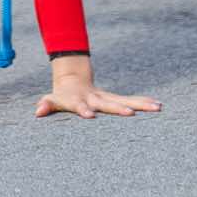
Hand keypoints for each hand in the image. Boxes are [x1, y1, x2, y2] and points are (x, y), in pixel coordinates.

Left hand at [35, 58, 161, 118]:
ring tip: (156, 107)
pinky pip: (130, 100)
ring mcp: (107, 97)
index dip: (84, 110)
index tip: (90, 116)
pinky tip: (158, 105)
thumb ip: (46, 104)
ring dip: (140, 104)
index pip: (81, 106)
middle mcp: (96, 98)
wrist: (73, 80)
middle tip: (131, 113)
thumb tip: (37, 112)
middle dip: (119, 108)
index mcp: (80, 100)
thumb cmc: (62, 95)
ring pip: (125, 99)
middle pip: (108, 103)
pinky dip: (143, 102)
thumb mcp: (52, 99)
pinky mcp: (115, 98)